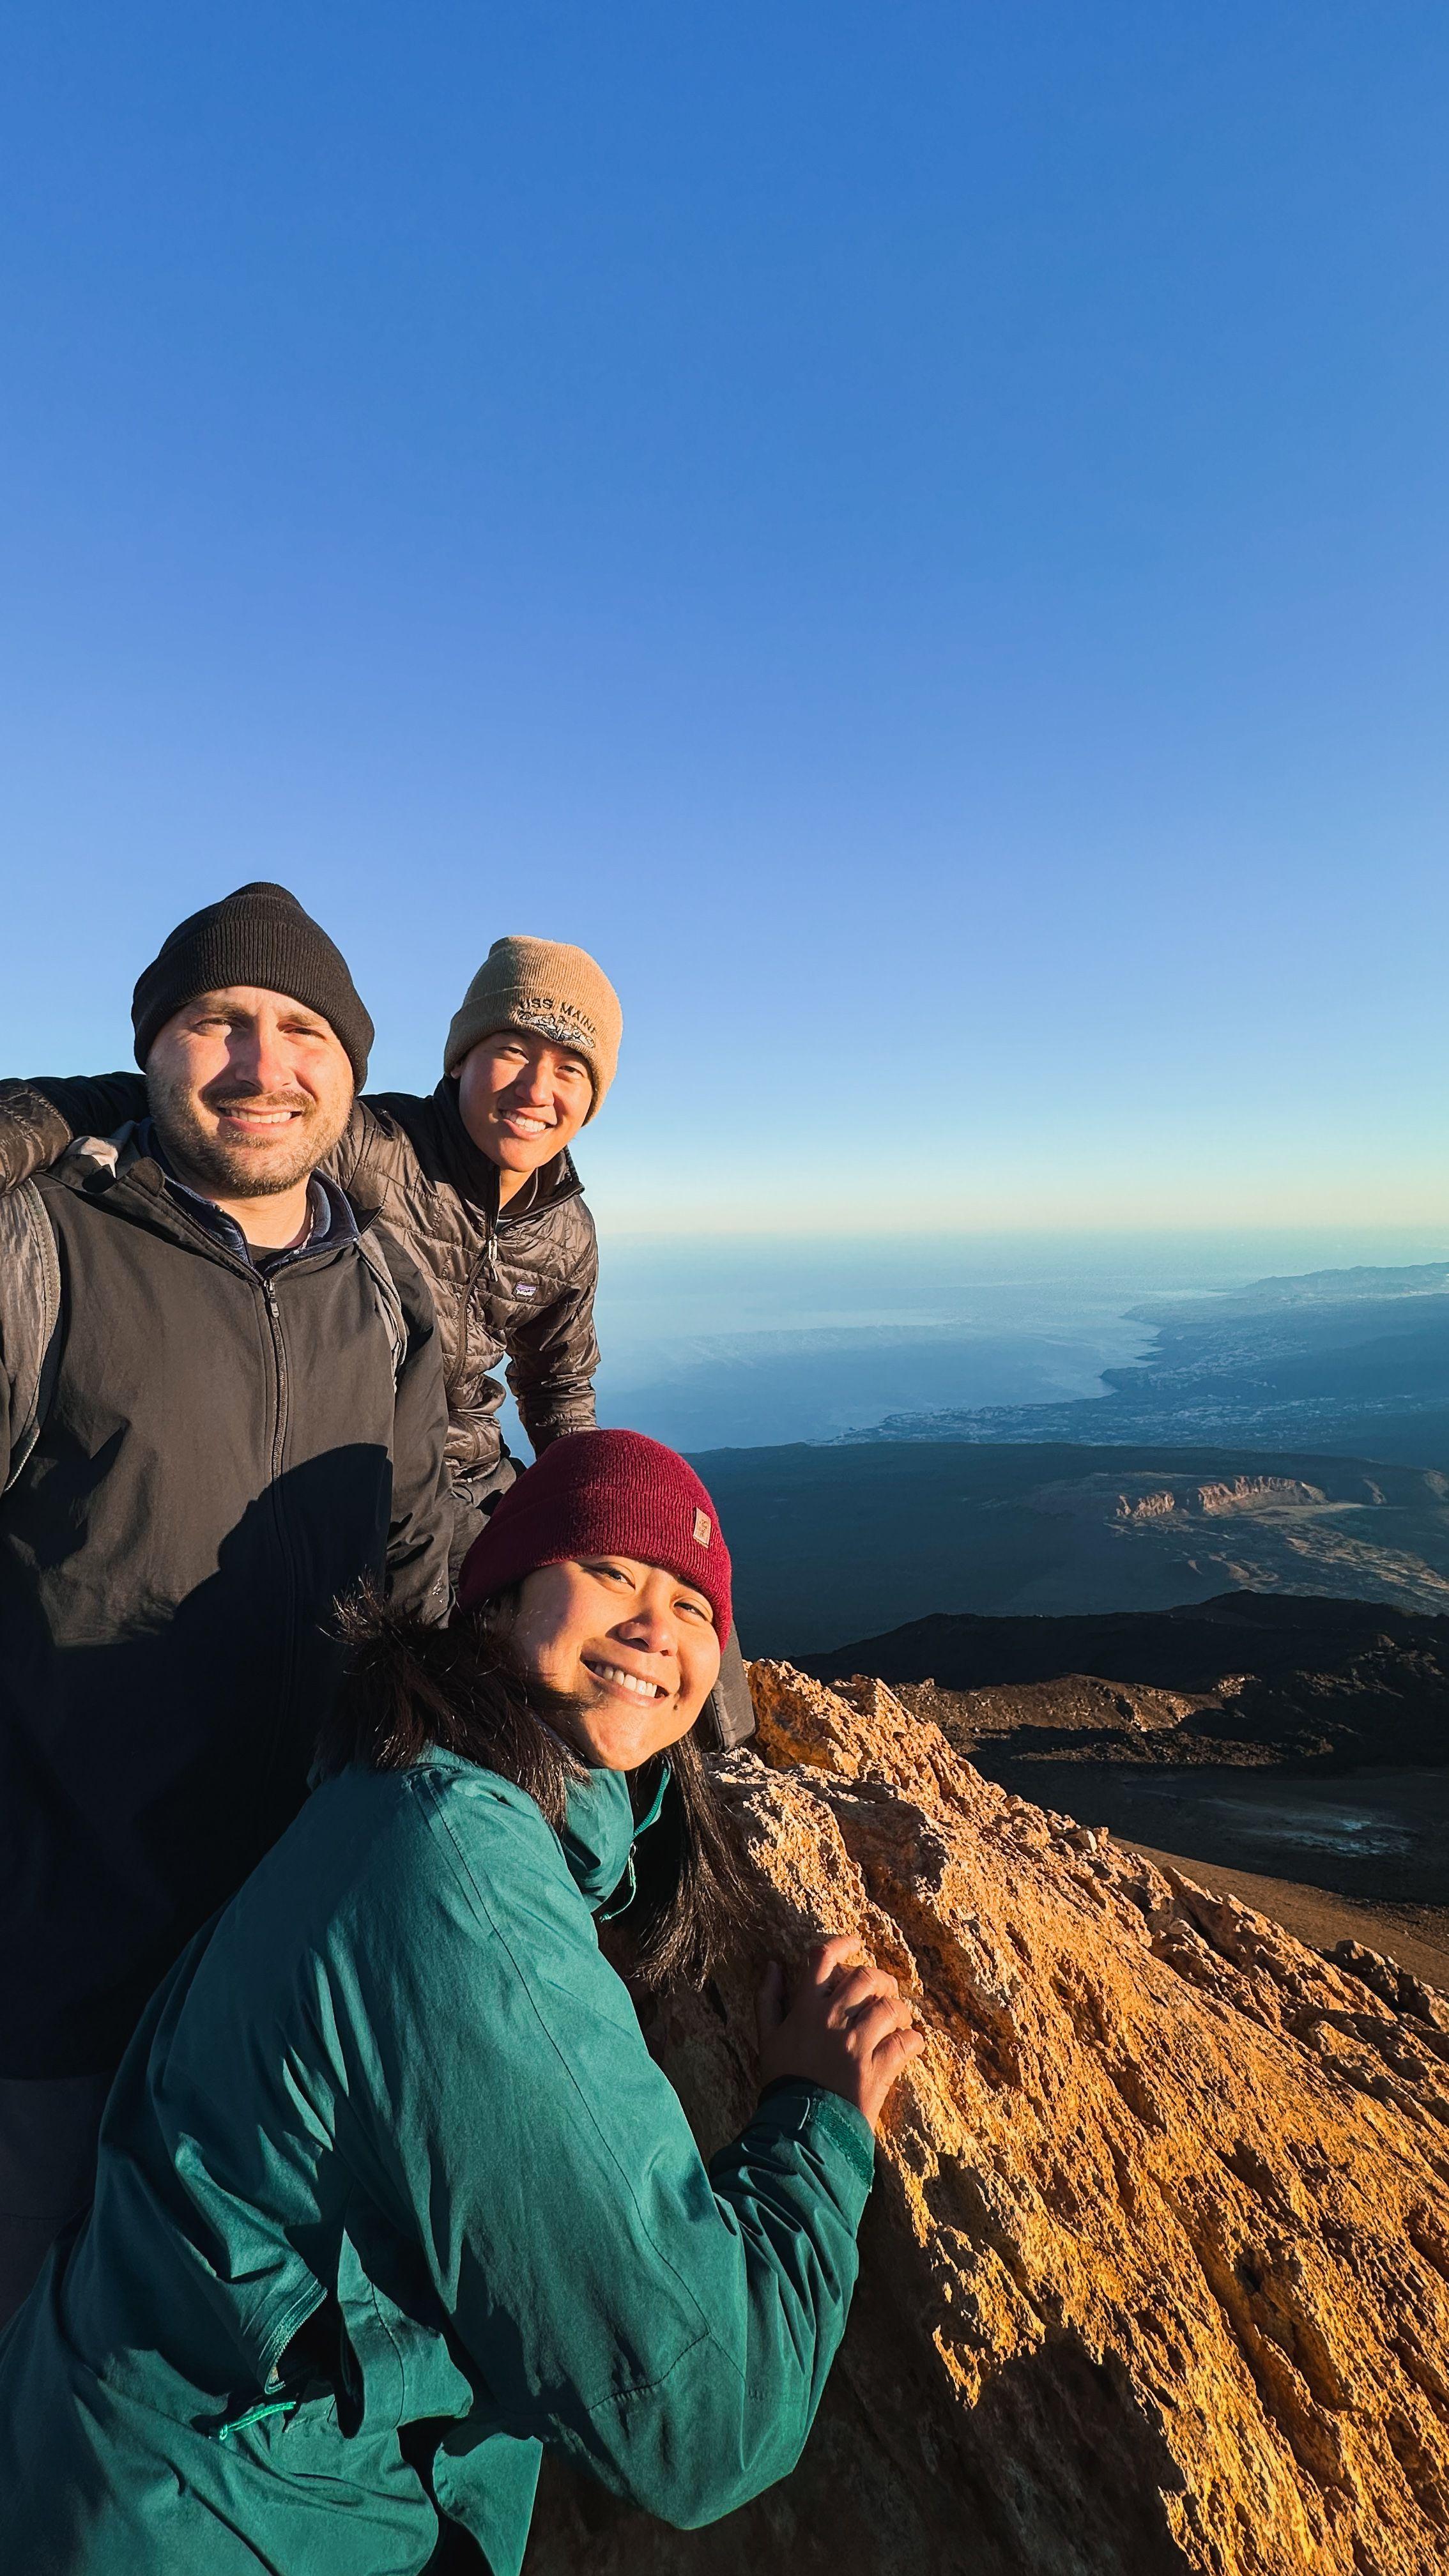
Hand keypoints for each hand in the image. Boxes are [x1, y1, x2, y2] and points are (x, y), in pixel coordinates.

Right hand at [756, 1935, 924, 2132]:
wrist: (799, 2127)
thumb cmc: (782, 2081)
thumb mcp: (766, 2037)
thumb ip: (768, 1998)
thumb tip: (773, 1965)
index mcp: (806, 2009)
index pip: (823, 1960)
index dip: (842, 1944)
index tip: (855, 1942)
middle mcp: (833, 2019)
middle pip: (865, 1978)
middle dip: (879, 1978)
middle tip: (884, 1987)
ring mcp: (857, 2044)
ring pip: (889, 2007)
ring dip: (899, 2008)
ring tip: (899, 2017)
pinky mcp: (877, 2069)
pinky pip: (905, 2044)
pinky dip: (913, 2040)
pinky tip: (912, 2043)